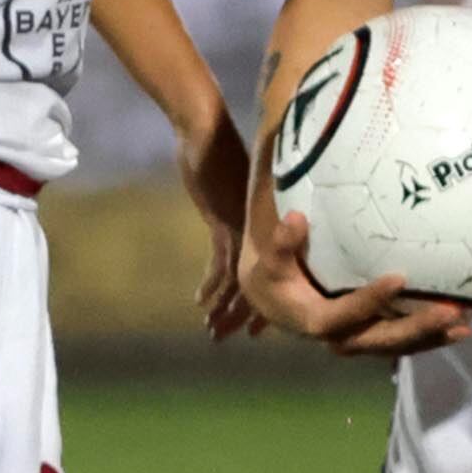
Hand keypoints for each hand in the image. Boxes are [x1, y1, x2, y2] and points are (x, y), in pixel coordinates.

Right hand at [178, 114, 252, 340]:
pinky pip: (222, 263)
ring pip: (240, 279)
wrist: (207, 134)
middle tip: (234, 337)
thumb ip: (233, 211)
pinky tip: (199, 301)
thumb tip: (232, 222)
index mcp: (263, 225)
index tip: (256, 325)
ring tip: (214, 331)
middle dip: (244, 313)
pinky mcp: (225, 221)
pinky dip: (211, 285)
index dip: (263, 300)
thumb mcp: (228, 191)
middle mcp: (258, 230)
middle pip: (259, 281)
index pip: (272, 271)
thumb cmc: (217, 156)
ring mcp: (243, 226)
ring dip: (226, 308)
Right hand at [237, 205, 469, 358]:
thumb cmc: (276, 276)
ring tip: (465, 320)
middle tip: (451, 310)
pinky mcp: (375, 337)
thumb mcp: (270, 261)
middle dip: (417, 328)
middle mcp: (340, 338)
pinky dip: (433, 337)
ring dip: (432, 336)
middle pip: (381, 339)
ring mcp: (361, 341)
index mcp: (314, 321)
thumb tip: (295, 219)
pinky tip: (464, 326)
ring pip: (399, 345)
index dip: (369, 301)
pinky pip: (406, 342)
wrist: (276, 302)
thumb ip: (281, 244)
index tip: (398, 277)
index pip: (343, 316)